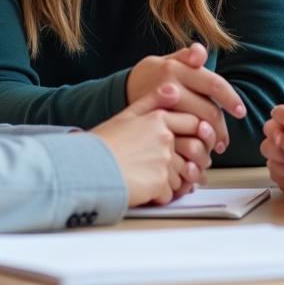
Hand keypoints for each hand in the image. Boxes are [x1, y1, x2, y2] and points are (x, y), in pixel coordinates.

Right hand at [92, 84, 202, 206]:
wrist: (86, 167)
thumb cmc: (102, 143)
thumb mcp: (126, 115)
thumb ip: (152, 101)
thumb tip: (173, 88)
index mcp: (158, 118)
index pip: (194, 123)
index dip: (197, 134)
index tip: (193, 143)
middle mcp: (165, 138)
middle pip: (195, 150)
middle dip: (194, 160)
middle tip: (187, 168)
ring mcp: (164, 161)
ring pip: (183, 174)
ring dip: (174, 180)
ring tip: (154, 180)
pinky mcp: (160, 183)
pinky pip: (170, 193)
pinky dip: (161, 195)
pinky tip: (146, 190)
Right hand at [126, 43, 245, 154]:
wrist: (116, 96)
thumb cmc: (148, 79)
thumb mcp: (164, 62)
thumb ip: (185, 57)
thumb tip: (201, 51)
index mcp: (175, 69)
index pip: (213, 84)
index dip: (231, 99)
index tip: (240, 112)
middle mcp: (169, 88)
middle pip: (208, 112)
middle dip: (221, 128)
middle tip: (224, 140)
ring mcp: (161, 108)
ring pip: (197, 129)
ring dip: (208, 141)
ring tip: (211, 148)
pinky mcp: (154, 128)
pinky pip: (181, 145)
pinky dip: (191, 151)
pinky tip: (193, 154)